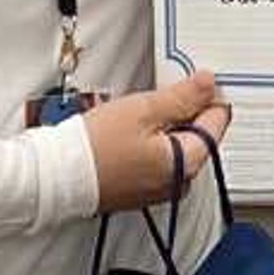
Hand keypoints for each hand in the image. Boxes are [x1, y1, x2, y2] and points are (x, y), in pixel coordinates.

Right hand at [83, 68, 230, 212]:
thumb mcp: (144, 110)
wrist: (55, 176)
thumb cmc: (94, 148)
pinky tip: (130, 134)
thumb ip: (183, 97)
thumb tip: (208, 85)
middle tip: (159, 98)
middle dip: (186, 112)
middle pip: (199, 135)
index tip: (191, 83)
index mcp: (187, 163)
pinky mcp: (140, 191)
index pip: (218, 122)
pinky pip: (159, 160)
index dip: (207, 96)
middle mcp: (179, 183)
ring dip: (166, 126)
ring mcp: (160, 190)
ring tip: (139, 116)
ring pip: (177, 146)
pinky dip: (151, 143)